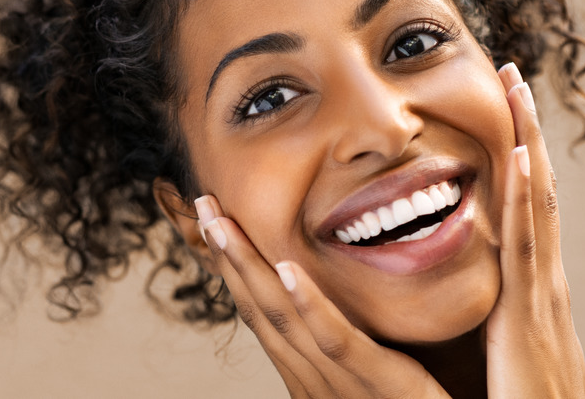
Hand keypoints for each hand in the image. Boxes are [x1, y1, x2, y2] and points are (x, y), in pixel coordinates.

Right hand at [195, 197, 448, 398]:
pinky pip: (336, 339)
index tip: (215, 223)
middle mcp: (313, 383)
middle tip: (203, 204)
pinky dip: (309, 302)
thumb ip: (359, 346)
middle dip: (229, 256)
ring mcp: (341, 386)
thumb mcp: (381, 376)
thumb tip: (340, 300)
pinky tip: (287, 268)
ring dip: (248, 266)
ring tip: (223, 223)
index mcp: (311, 378)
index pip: (263, 314)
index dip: (235, 268)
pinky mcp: (380, 384)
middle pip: (260, 310)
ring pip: (284, 318)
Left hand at [486, 63, 584, 396]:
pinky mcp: (527, 315)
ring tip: (518, 90)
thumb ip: (492, 307)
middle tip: (513, 74)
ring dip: (529, 143)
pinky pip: (525, 247)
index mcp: (529, 283)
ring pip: (536, 203)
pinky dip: (529, 200)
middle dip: (527, 131)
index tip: (506, 107)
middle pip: (537, 189)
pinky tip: (524, 160)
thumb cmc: (517, 398)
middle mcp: (541, 278)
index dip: (519, 153)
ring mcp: (540, 292)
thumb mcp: (503, 341)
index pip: (525, 204)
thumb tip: (468, 280)